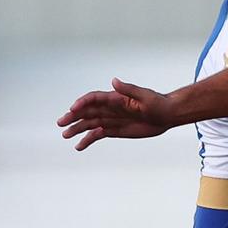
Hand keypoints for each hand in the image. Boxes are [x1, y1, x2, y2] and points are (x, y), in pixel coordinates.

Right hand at [58, 79, 173, 148]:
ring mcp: (111, 119)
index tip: (73, 109)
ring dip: (77, 129)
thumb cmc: (158, 103)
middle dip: (73, 117)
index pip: (94, 99)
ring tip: (65, 135)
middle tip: (61, 124)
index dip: (82, 103)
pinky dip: (88, 139)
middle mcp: (110, 108)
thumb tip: (114, 81)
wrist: (166, 115)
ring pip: (90, 124)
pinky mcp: (114, 130)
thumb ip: (128, 89)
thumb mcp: (145, 96)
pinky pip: (98, 134)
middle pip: (87, 112)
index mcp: (115, 98)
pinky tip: (79, 146)